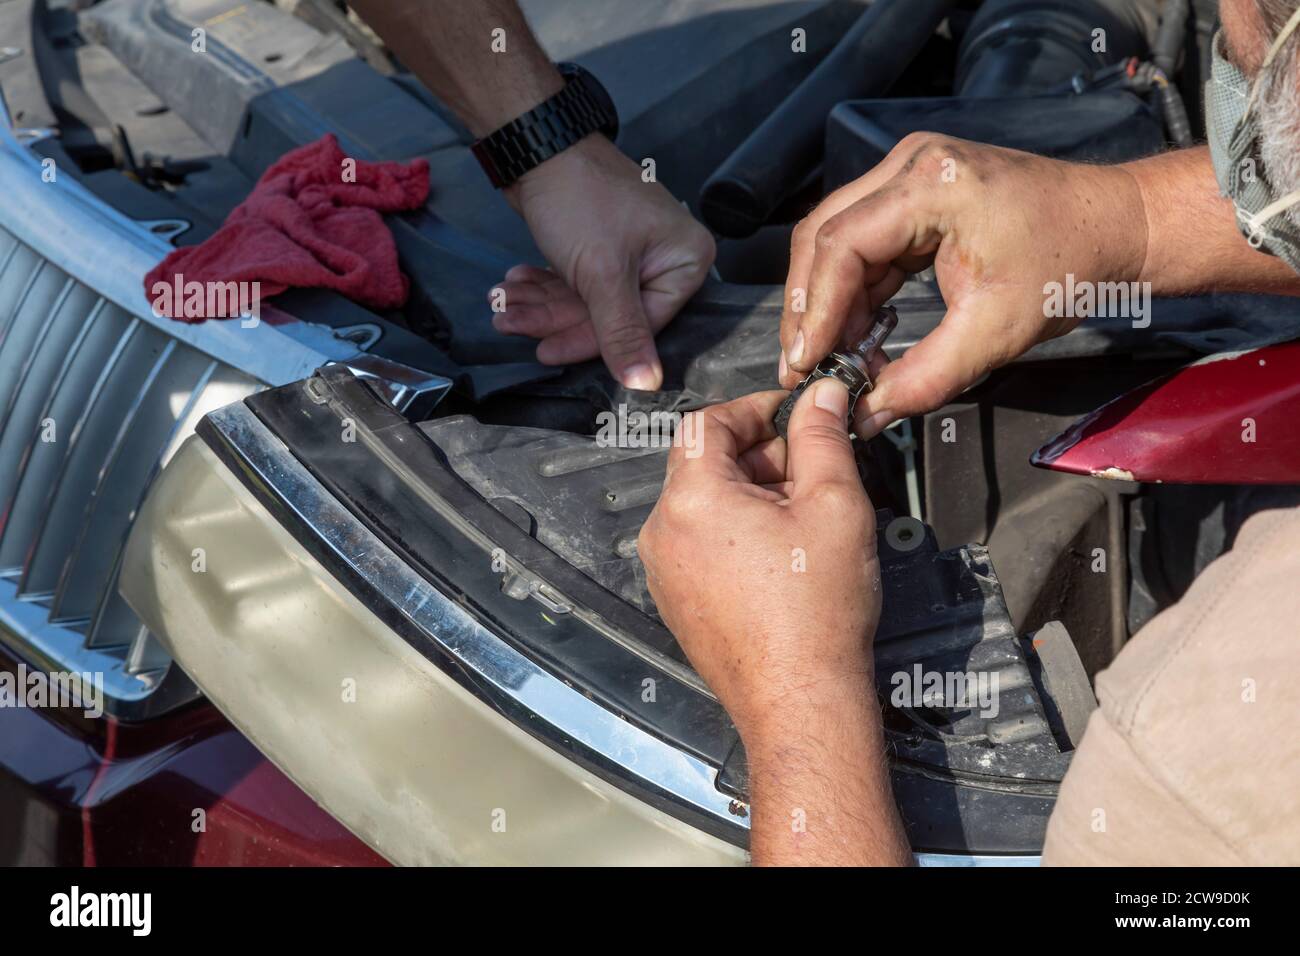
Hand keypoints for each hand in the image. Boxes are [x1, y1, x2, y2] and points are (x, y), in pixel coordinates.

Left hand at [490, 135, 715, 390]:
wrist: (538, 143)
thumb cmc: (580, 195)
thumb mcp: (602, 273)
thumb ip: (622, 332)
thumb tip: (645, 383)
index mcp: (685, 260)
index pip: (641, 324)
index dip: (589, 341)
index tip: (547, 351)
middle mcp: (665, 257)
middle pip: (610, 315)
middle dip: (553, 318)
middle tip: (511, 320)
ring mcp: (632, 252)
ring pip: (586, 300)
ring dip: (541, 304)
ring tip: (503, 302)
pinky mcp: (601, 246)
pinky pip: (576, 282)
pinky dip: (544, 286)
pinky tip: (514, 285)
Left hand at [638, 381, 910, 864]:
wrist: (800, 698)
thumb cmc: (815, 615)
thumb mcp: (834, 504)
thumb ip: (823, 437)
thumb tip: (820, 397)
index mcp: (693, 499)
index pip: (708, 420)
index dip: (756, 409)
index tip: (795, 416)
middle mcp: (664, 532)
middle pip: (704, 462)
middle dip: (759, 455)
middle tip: (812, 470)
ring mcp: (665, 570)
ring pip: (704, 504)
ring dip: (750, 495)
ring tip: (801, 519)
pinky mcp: (676, 600)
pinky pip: (700, 544)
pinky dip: (736, 534)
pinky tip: (781, 556)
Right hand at [778, 133, 1147, 435]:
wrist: (1115, 227)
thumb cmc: (1070, 264)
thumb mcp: (995, 332)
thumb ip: (924, 378)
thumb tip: (867, 415)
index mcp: (932, 184)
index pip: (841, 245)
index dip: (817, 310)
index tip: (806, 362)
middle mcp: (910, 165)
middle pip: (823, 235)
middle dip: (809, 306)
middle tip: (803, 365)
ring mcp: (910, 174)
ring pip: (836, 239)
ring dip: (828, 302)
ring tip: (832, 357)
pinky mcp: (915, 194)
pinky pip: (863, 243)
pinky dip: (854, 290)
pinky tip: (858, 334)